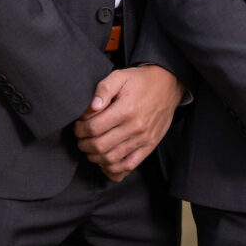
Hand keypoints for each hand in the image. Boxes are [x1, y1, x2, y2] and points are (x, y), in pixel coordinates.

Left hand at [74, 64, 181, 181]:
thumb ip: (103, 89)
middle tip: (81, 138)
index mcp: (126, 109)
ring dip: (95, 157)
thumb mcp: (120, 76)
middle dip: (84, 144)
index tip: (78, 126)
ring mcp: (143, 139)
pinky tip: (105, 163)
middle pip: (100, 146)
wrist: (168, 85)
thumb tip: (91, 107)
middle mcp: (135, 127)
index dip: (80, 129)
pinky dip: (113, 169)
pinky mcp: (149, 146)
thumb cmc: (140, 81)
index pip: (94, 128)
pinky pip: (129, 166)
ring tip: (91, 148)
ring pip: (111, 159)